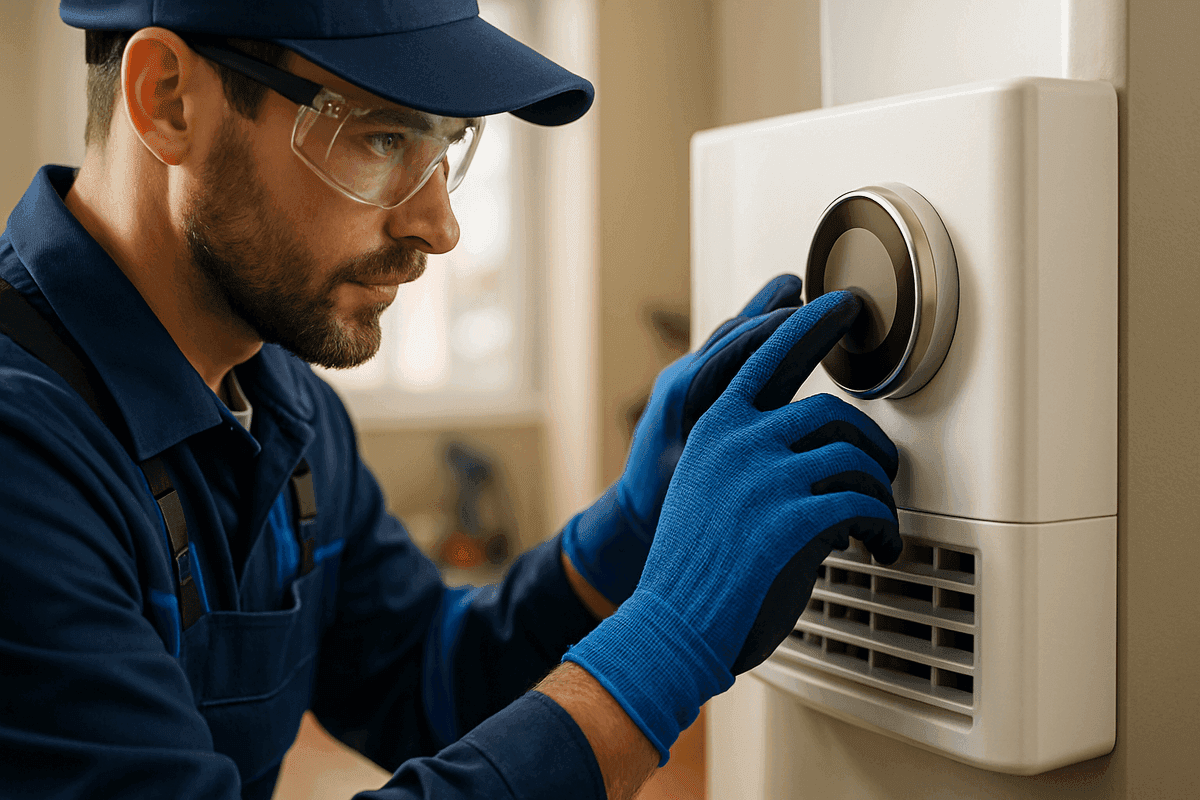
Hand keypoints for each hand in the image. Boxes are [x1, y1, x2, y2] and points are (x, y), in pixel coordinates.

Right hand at [563, 291, 901, 763]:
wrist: (673, 622)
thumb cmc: (695, 565)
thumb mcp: (708, 487)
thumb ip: (745, 453)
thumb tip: (807, 441)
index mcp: (712, 426)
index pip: (766, 352)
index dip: (811, 325)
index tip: (840, 307)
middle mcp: (737, 440)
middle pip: (831, 409)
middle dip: (873, 437)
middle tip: (885, 462)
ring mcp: (763, 477)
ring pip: (855, 457)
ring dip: (880, 492)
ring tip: (877, 519)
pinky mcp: (790, 519)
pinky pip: (864, 506)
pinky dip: (883, 528)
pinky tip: (877, 545)